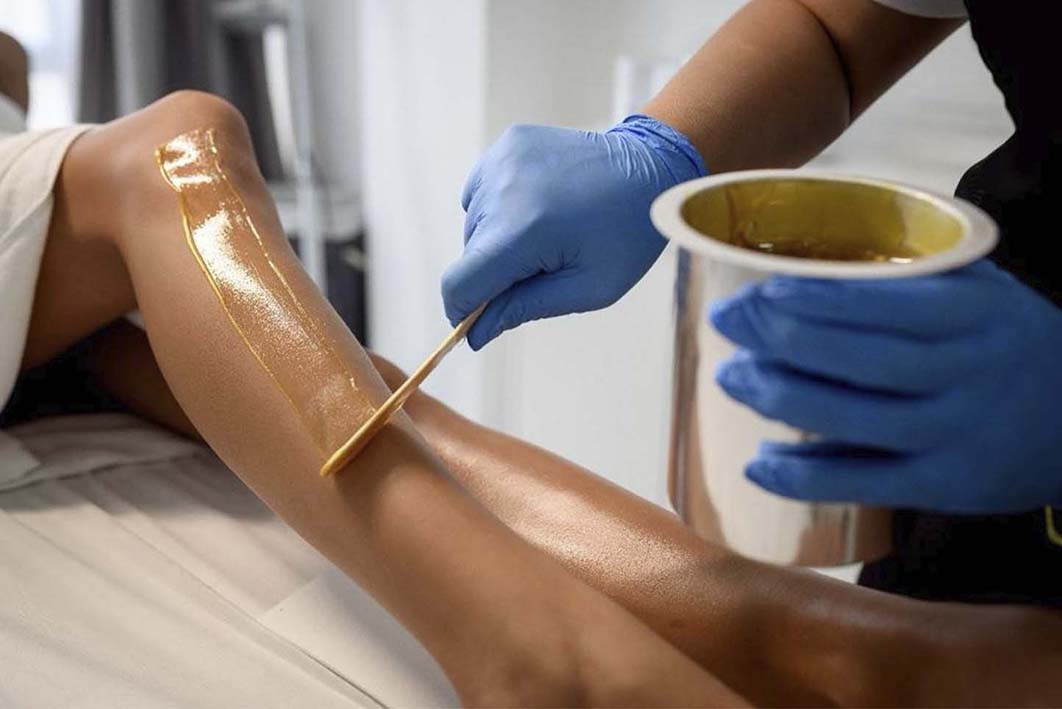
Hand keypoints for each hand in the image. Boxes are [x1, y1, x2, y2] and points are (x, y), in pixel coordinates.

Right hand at [442, 115, 704, 349]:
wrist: (652, 166)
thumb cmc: (628, 233)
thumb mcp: (589, 288)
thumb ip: (525, 308)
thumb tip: (475, 333)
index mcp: (525, 230)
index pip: (460, 283)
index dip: (461, 310)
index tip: (475, 322)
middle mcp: (504, 190)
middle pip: (469, 255)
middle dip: (495, 272)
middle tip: (545, 266)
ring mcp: (503, 160)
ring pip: (473, 224)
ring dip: (498, 239)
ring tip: (547, 231)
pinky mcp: (508, 144)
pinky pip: (482, 192)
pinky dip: (499, 208)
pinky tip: (538, 207)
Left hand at [709, 259, 1061, 512]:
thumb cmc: (1006, 341)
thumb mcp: (979, 292)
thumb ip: (910, 275)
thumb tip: (805, 264)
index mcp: (973, 314)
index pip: (884, 303)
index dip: (816, 298)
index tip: (758, 292)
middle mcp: (968, 372)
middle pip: (862, 360)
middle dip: (782, 339)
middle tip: (725, 322)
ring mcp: (958, 433)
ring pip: (856, 420)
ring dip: (782, 399)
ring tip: (730, 378)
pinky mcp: (947, 485)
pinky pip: (866, 483)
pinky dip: (806, 478)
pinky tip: (758, 464)